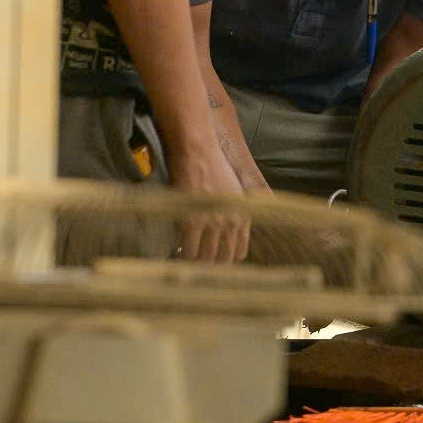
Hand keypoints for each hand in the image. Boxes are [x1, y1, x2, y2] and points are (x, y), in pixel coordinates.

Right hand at [164, 136, 251, 261]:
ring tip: (186, 266)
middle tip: (197, 271)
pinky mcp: (193, 222)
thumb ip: (232, 214)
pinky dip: (183, 257)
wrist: (198, 151)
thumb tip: (222, 236)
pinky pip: (190, 251)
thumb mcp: (233, 193)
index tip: (214, 264)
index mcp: (244, 216)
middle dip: (211, 269)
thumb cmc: (212, 167)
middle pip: (224, 260)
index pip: (240, 252)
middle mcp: (232, 223)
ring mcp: (213, 224)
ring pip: (207, 259)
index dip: (226, 261)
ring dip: (196, 265)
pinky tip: (178, 255)